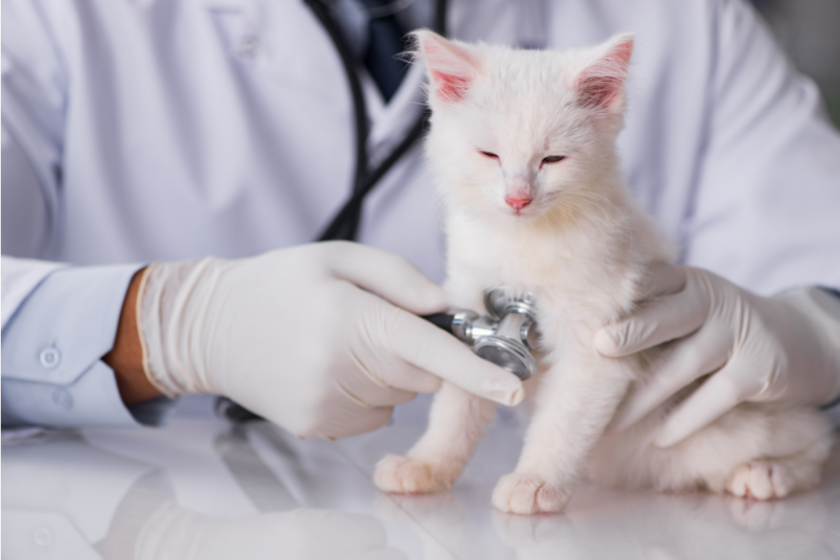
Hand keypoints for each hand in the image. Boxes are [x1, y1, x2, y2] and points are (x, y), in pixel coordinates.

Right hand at [136, 242, 523, 438]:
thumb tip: (446, 308)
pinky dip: (368, 392)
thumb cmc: (279, 283)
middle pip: (422, 375)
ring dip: (389, 372)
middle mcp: (339, 368)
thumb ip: (399, 277)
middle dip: (418, 353)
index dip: (476, 370)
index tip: (513, 387)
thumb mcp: (338, 257)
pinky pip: (375, 414)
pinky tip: (331, 367)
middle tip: (377, 322)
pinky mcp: (317, 426)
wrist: (211, 327)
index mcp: (348, 318)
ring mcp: (326, 405)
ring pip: (401, 397)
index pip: (428, 350)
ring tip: (341, 343)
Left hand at [595, 264, 839, 446]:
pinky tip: (659, 438)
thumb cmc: (715, 326)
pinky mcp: (757, 370)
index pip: (652, 278)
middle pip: (669, 316)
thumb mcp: (688, 307)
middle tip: (598, 345)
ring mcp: (738, 334)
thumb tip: (580, 337)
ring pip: (685, 364)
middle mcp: (712, 300)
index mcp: (686, 281)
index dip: (623, 288)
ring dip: (645, 396)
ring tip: (611, 421)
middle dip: (634, 330)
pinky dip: (685, 420)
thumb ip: (649, 313)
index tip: (588, 301)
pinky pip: (714, 398)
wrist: (794, 340)